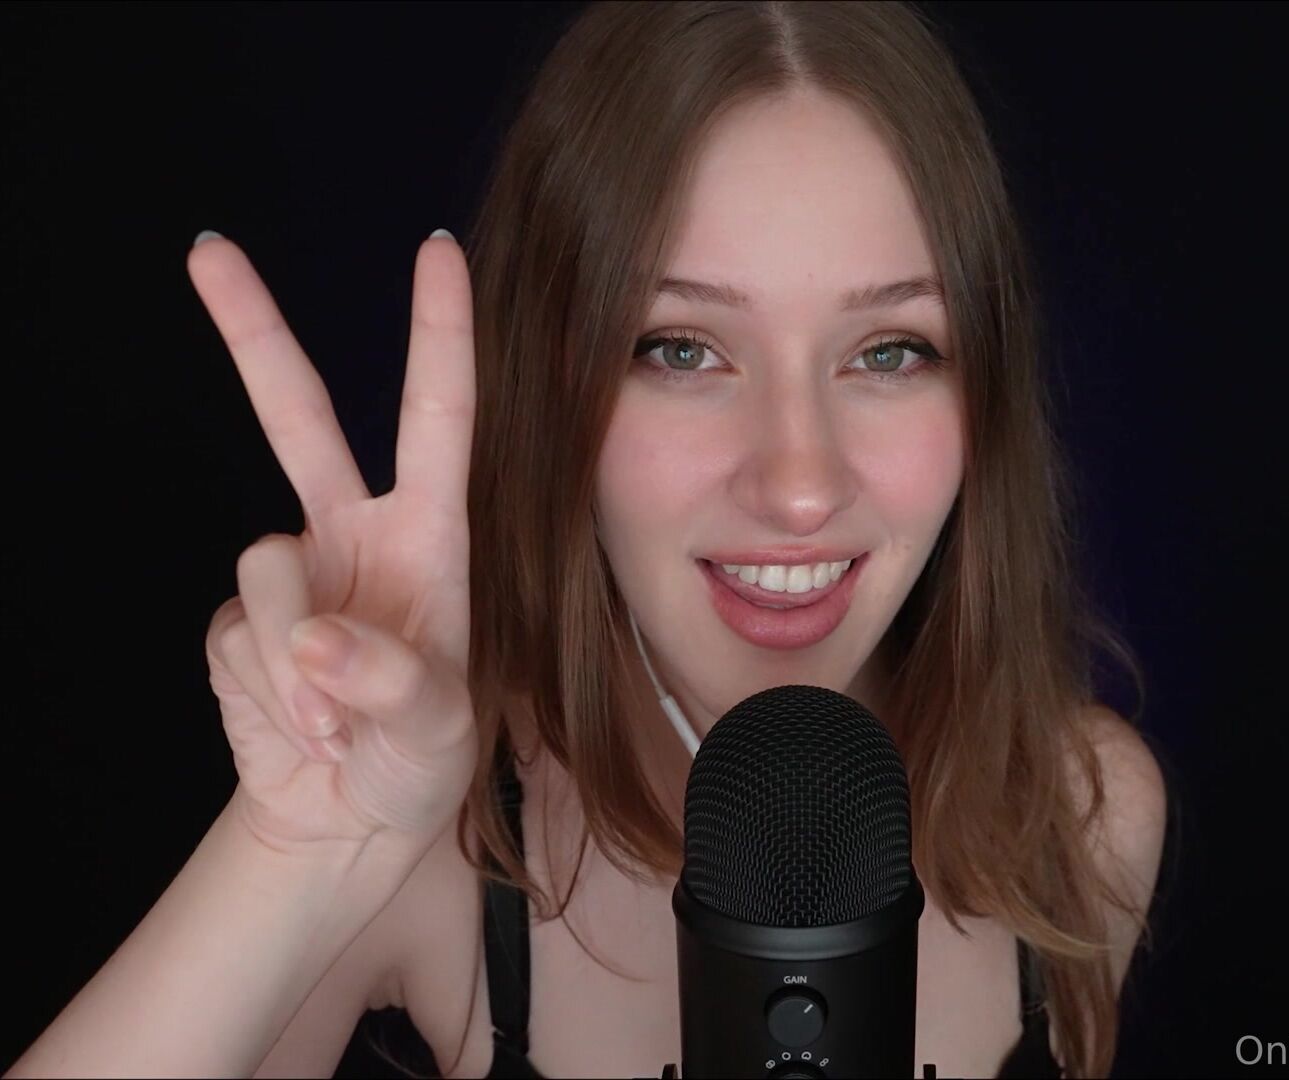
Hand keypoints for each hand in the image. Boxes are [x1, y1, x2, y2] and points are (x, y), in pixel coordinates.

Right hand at [189, 231, 478, 855]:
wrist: (350, 822)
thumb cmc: (422, 761)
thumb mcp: (442, 732)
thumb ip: (393, 685)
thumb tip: (314, 636)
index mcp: (429, 536)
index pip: (438, 419)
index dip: (439, 335)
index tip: (438, 252)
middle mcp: (355, 537)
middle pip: (297, 417)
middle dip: (252, 333)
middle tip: (209, 251)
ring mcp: (292, 576)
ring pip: (265, 567)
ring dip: (298, 661)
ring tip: (339, 728)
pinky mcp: (234, 623)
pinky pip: (237, 637)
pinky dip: (270, 695)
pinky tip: (304, 730)